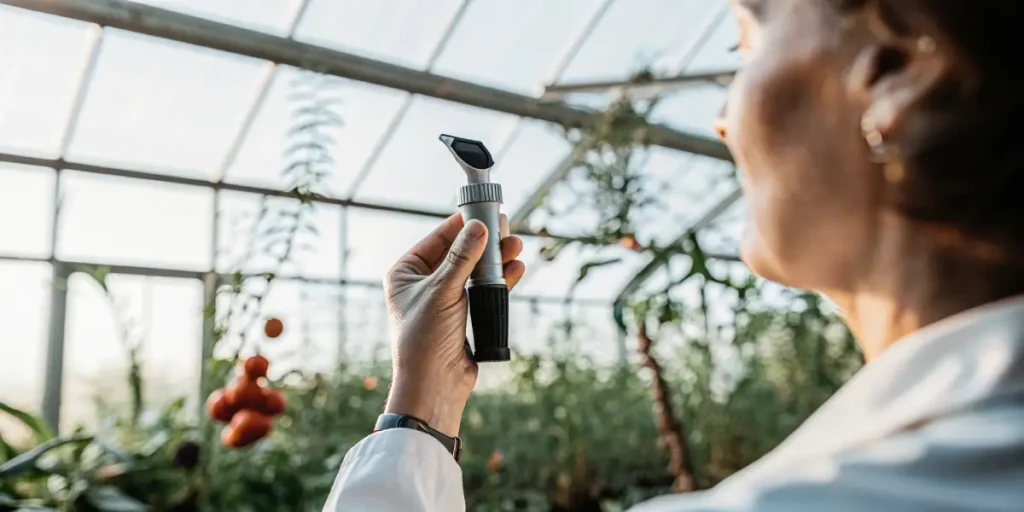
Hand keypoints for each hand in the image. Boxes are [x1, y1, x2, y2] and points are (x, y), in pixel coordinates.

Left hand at [383, 213, 525, 436]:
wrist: (435, 384)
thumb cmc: (426, 339)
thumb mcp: (443, 291)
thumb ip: (462, 258)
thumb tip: (478, 227)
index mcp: (405, 273)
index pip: (437, 239)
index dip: (461, 224)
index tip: (484, 210)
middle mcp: (423, 283)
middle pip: (459, 252)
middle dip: (484, 241)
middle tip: (505, 226)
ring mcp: (445, 299)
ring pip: (474, 270)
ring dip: (495, 260)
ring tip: (516, 246)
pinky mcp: (463, 315)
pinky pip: (483, 289)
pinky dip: (499, 279)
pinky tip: (516, 268)